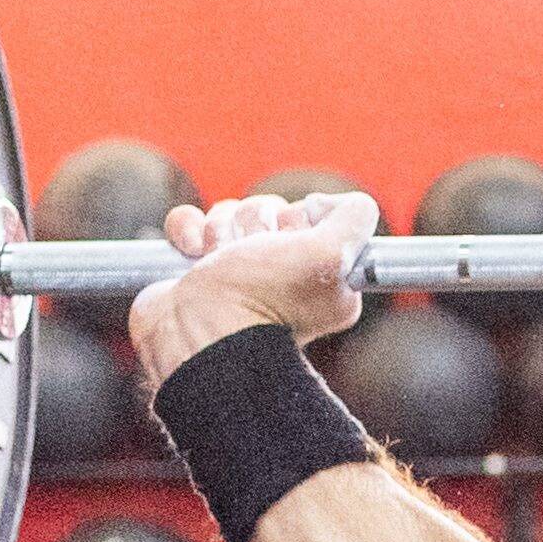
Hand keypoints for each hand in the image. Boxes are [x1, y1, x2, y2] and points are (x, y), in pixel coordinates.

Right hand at [122, 189, 378, 386]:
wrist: (197, 335)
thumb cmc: (263, 296)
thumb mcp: (330, 256)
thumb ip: (354, 220)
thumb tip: (348, 206)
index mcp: (323, 278)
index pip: (311, 214)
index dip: (298, 219)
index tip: (293, 242)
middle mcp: (282, 276)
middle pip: (270, 209)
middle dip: (257, 222)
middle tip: (254, 256)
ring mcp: (237, 273)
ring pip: (230, 212)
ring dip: (221, 228)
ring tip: (219, 261)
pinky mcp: (197, 270)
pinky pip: (191, 221)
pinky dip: (188, 230)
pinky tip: (193, 251)